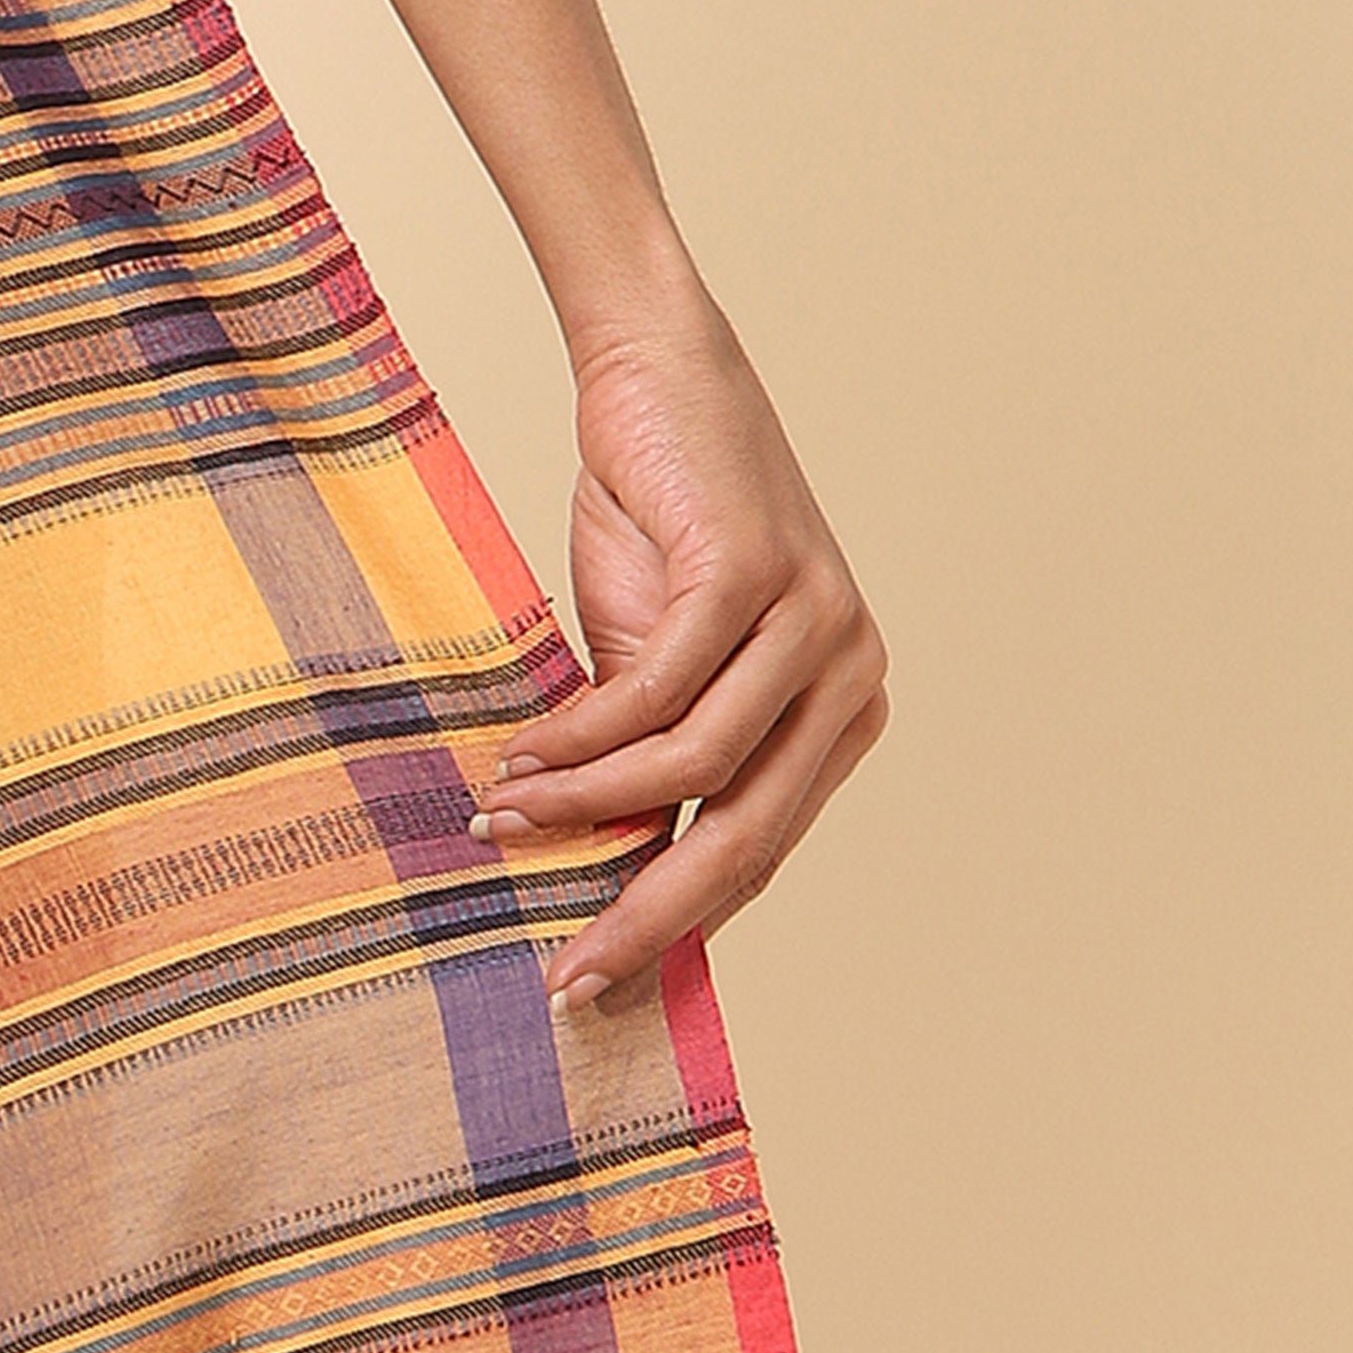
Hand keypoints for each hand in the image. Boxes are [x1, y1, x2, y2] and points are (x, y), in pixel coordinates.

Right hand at [469, 293, 887, 1004]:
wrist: (653, 370)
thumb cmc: (655, 525)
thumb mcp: (657, 672)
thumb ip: (656, 769)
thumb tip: (611, 890)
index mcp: (840, 712)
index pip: (759, 853)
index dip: (676, 928)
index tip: (593, 981)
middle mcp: (850, 673)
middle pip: (745, 838)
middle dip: (646, 917)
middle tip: (565, 975)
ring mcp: (817, 621)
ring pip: (695, 772)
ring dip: (585, 812)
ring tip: (502, 826)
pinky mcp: (755, 572)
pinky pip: (660, 696)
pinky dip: (583, 742)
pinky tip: (524, 764)